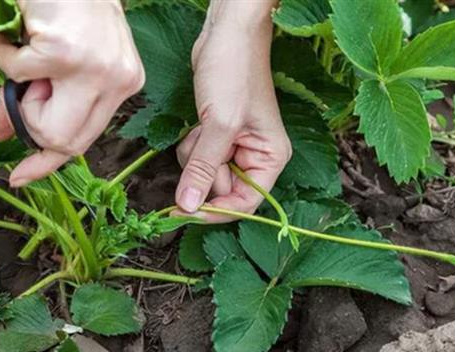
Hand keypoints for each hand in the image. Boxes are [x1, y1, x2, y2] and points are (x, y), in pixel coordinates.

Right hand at [0, 0, 144, 186]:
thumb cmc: (67, 8)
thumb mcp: (62, 61)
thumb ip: (39, 100)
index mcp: (123, 84)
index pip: (88, 139)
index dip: (51, 162)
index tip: (21, 176)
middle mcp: (118, 81)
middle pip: (67, 142)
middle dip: (33, 127)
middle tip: (24, 91)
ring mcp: (95, 69)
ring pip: (44, 123)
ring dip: (20, 93)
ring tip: (28, 56)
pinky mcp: (67, 54)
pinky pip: (17, 75)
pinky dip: (3, 53)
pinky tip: (15, 33)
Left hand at [175, 1, 290, 222]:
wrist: (225, 34)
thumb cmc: (234, 72)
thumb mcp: (219, 125)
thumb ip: (203, 169)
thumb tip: (187, 208)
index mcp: (270, 159)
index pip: (244, 204)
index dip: (215, 212)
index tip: (185, 212)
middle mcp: (255, 157)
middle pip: (221, 190)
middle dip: (203, 170)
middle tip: (202, 142)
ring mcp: (235, 147)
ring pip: (205, 174)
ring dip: (194, 156)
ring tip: (201, 127)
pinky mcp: (218, 136)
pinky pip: (198, 157)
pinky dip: (192, 145)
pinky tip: (197, 123)